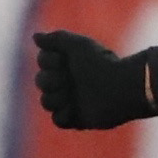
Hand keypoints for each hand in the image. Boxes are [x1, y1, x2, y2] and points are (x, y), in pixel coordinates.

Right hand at [34, 30, 156, 129]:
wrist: (122, 87)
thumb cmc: (101, 63)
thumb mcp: (78, 45)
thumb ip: (56, 38)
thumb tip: (35, 37)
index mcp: (68, 63)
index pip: (42, 61)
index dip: (49, 61)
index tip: (63, 61)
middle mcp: (68, 81)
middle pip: (41, 82)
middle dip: (51, 80)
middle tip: (68, 80)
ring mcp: (73, 100)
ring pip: (46, 102)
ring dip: (56, 98)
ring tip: (71, 95)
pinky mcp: (79, 118)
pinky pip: (58, 120)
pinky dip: (63, 115)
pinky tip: (75, 109)